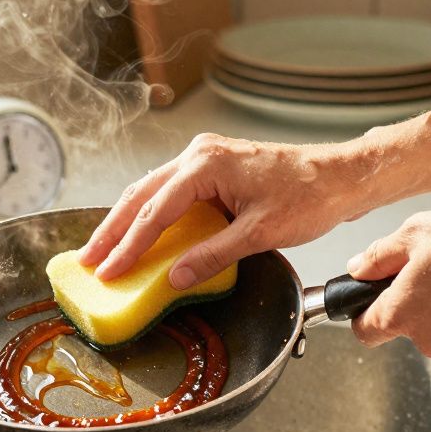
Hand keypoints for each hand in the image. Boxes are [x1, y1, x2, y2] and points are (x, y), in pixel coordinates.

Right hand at [80, 133, 378, 287]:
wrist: (340, 176)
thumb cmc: (309, 196)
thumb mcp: (258, 233)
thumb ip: (212, 256)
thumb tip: (174, 277)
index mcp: (206, 164)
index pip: (155, 212)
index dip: (129, 246)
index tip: (109, 271)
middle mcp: (199, 154)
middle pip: (141, 195)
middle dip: (113, 230)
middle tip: (90, 261)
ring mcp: (205, 157)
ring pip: (151, 191)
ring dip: (127, 222)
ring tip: (105, 251)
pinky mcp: (213, 167)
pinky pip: (171, 192)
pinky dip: (151, 215)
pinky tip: (139, 235)